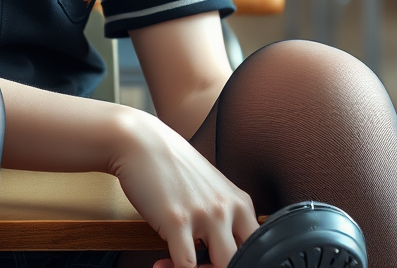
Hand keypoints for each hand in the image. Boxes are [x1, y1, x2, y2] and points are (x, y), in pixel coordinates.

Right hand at [110, 109, 257, 267]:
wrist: (139, 141)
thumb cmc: (171, 165)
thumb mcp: (210, 188)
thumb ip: (223, 216)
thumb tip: (223, 252)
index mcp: (239, 203)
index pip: (257, 249)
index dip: (240, 262)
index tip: (216, 260)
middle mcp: (227, 208)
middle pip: (241, 261)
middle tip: (199, 265)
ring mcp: (204, 214)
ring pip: (221, 267)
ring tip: (177, 265)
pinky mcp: (177, 220)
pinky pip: (186, 265)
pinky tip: (161, 263)